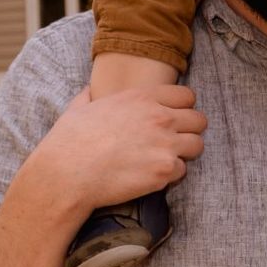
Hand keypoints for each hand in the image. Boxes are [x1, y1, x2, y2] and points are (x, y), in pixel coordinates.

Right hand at [25, 84, 204, 213]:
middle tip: (174, 142)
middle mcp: (159, 117)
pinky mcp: (164, 171)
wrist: (67, 174)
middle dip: (189, 131)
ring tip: (165, 160)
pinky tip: (151, 176)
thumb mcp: (80, 107)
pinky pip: (182, 171)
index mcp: (142, 97)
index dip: (182, 108)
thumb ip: (92, 96)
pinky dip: (170, 176)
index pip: (187, 96)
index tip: (174, 119)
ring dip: (184, 153)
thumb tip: (90, 90)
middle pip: (199, 120)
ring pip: (197, 145)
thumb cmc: (69, 141)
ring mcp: (165, 144)